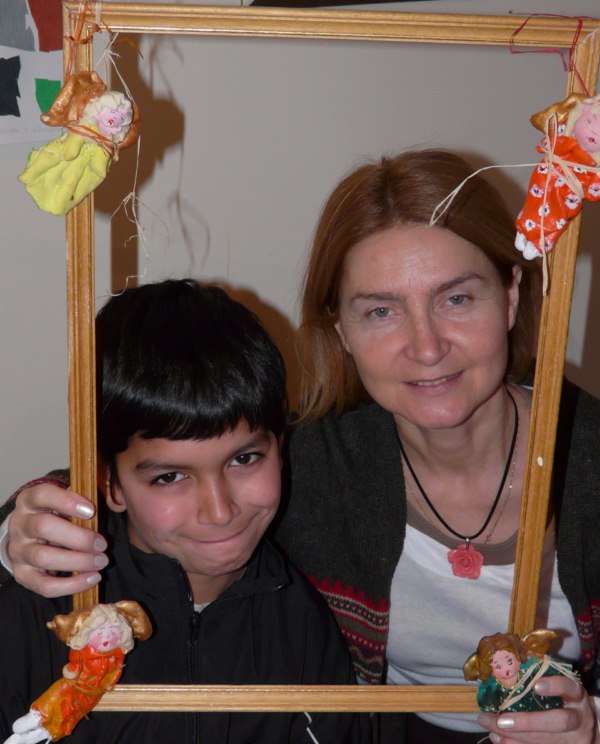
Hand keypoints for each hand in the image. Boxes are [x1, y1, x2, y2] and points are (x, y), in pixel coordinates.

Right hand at [7, 483, 107, 596]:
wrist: (30, 538)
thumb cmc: (56, 516)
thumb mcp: (65, 503)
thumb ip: (80, 502)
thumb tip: (104, 508)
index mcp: (29, 500)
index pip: (42, 494)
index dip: (67, 501)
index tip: (92, 511)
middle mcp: (19, 524)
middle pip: (43, 527)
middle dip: (78, 537)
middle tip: (103, 544)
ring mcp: (18, 551)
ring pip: (43, 557)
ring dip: (78, 561)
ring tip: (101, 562)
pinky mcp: (22, 575)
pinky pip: (44, 586)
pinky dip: (72, 585)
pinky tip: (93, 578)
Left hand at [478, 676, 598, 743]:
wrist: (583, 730)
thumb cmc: (565, 700)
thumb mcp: (560, 687)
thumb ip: (540, 677)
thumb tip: (508, 665)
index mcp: (576, 696)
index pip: (570, 688)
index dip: (555, 686)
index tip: (536, 685)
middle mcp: (577, 718)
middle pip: (558, 722)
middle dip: (528, 722)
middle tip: (501, 720)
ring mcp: (572, 738)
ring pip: (545, 741)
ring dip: (514, 735)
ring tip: (491, 726)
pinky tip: (498, 739)